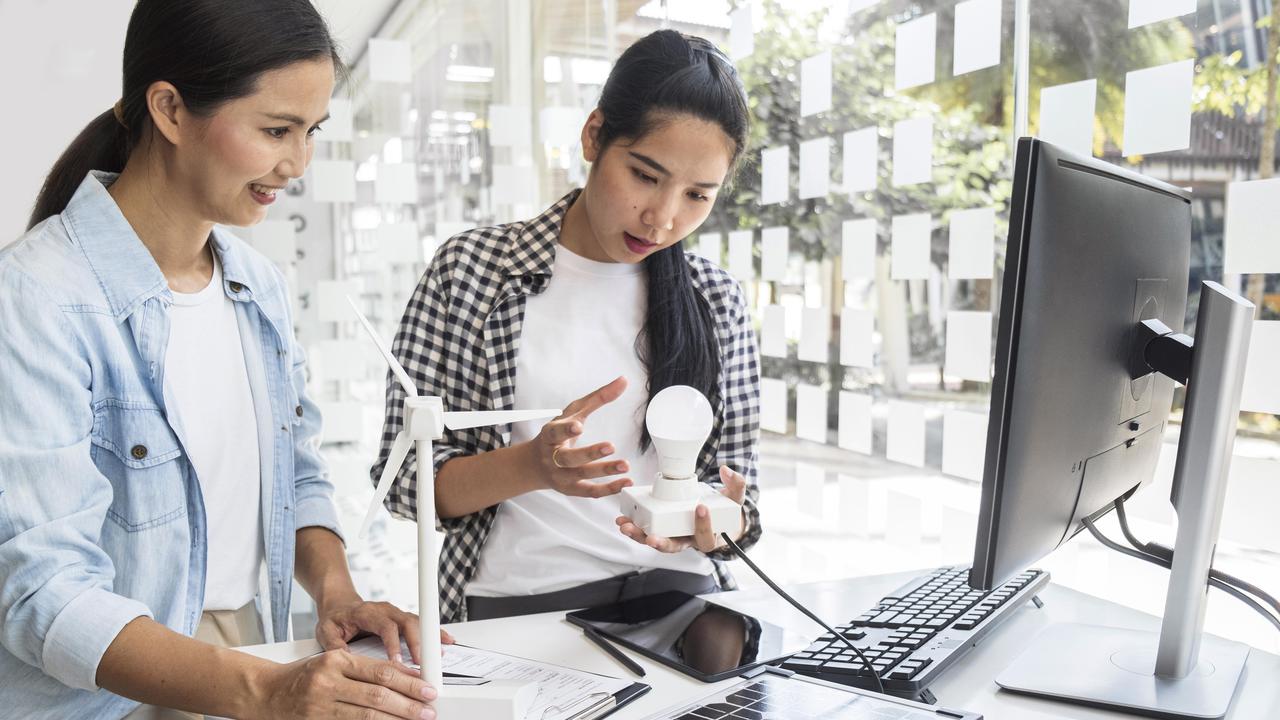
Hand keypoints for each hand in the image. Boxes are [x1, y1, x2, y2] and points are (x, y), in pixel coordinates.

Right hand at [256, 649, 437, 719]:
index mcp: (337, 660)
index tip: (428, 689)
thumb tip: (405, 676)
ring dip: (396, 719)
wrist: (266, 692)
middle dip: (408, 704)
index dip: (409, 682)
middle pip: (378, 695)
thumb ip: (367, 668)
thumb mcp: (335, 662)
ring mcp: (321, 706)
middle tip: (429, 709)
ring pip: (367, 716)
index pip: (381, 671)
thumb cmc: (304, 675)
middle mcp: (328, 681)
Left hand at [316, 596, 454, 667]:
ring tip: (441, 652)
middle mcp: (385, 610)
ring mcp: (396, 613)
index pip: (385, 626)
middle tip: (422, 662)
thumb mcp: (325, 630)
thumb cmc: (334, 618)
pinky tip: (446, 640)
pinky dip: (434, 632)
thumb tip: (346, 658)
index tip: (397, 661)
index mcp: (367, 612)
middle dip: (417, 642)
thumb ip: (333, 644)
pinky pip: (421, 624)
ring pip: (417, 622)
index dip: (393, 643)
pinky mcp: (402, 619)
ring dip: (430, 636)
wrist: (340, 605)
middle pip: (407, 622)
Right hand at [526, 376, 633, 497]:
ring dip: (605, 471)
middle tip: (610, 446)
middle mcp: (553, 457)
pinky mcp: (572, 490)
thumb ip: (598, 398)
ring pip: (582, 475)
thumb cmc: (557, 434)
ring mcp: (561, 476)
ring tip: (625, 465)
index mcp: (549, 436)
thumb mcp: (572, 413)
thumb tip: (623, 381)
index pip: (555, 432)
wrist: (535, 464)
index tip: (578, 426)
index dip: (566, 430)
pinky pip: (590, 492)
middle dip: (590, 453)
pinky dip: (609, 489)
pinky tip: (626, 482)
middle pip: (569, 458)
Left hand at [616, 465, 747, 553]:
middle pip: (674, 547)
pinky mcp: (661, 528)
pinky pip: (646, 532)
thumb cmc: (723, 510)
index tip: (701, 508)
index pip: (706, 536)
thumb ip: (736, 484)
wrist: (714, 517)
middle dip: (661, 543)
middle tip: (651, 538)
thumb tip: (726, 470)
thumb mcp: (734, 498)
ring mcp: (673, 536)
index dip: (703, 525)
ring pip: (655, 541)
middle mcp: (688, 540)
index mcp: (708, 537)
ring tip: (627, 527)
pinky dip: (634, 527)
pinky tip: (622, 520)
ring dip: (639, 536)